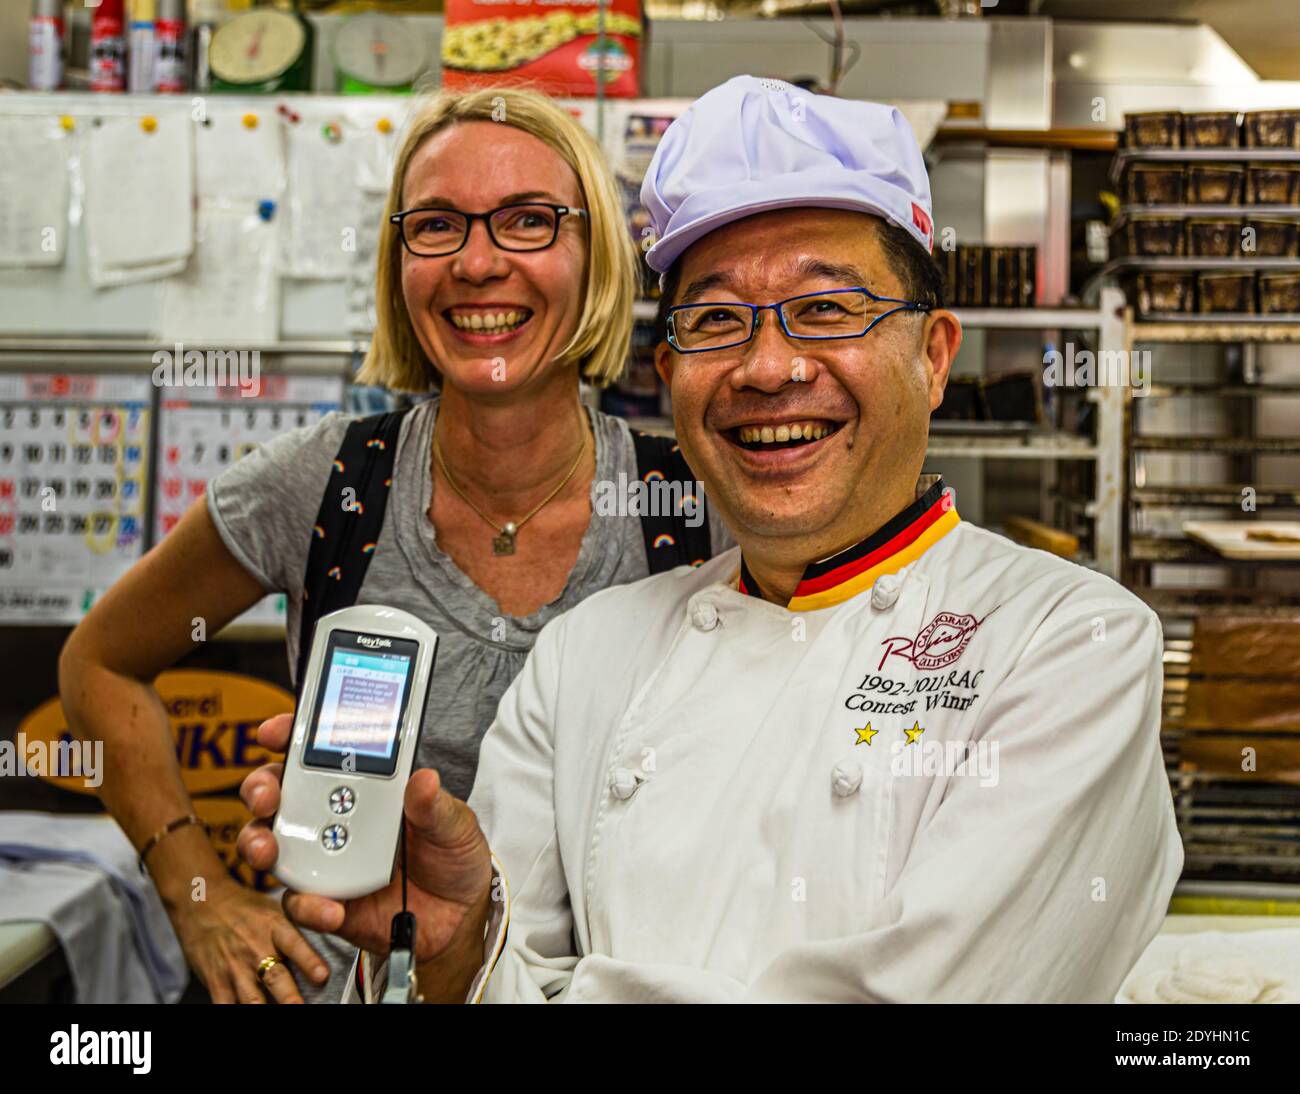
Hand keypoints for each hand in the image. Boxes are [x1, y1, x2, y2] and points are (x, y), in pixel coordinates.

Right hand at [166, 873, 330, 1003]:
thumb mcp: (275, 908)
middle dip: (289, 997)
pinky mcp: (216, 981)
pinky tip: (246, 1017)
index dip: (308, 960)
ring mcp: (234, 967)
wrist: (201, 902)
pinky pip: (225, 1005)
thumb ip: (299, 924)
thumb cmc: (244, 907)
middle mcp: (255, 947)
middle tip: (300, 1006)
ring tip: (280, 1016)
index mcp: (274, 926)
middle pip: (275, 976)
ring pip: (252, 998)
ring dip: (265, 1010)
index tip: (322, 975)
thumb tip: (334, 927)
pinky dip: (234, 1011)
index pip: (293, 943)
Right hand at [238, 715, 492, 969]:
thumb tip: (425, 779)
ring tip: (270, 850)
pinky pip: (298, 901)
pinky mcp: (324, 899)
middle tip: (267, 797)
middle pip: (278, 793)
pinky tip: (330, 908)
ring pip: (270, 843)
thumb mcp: (454, 823)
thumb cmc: (451, 854)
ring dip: (260, 843)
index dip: (289, 736)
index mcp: (363, 784)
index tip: (274, 732)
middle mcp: (333, 815)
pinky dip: (306, 904)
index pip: (317, 752)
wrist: (458, 913)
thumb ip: (435, 806)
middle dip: (261, 788)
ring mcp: (323, 857)